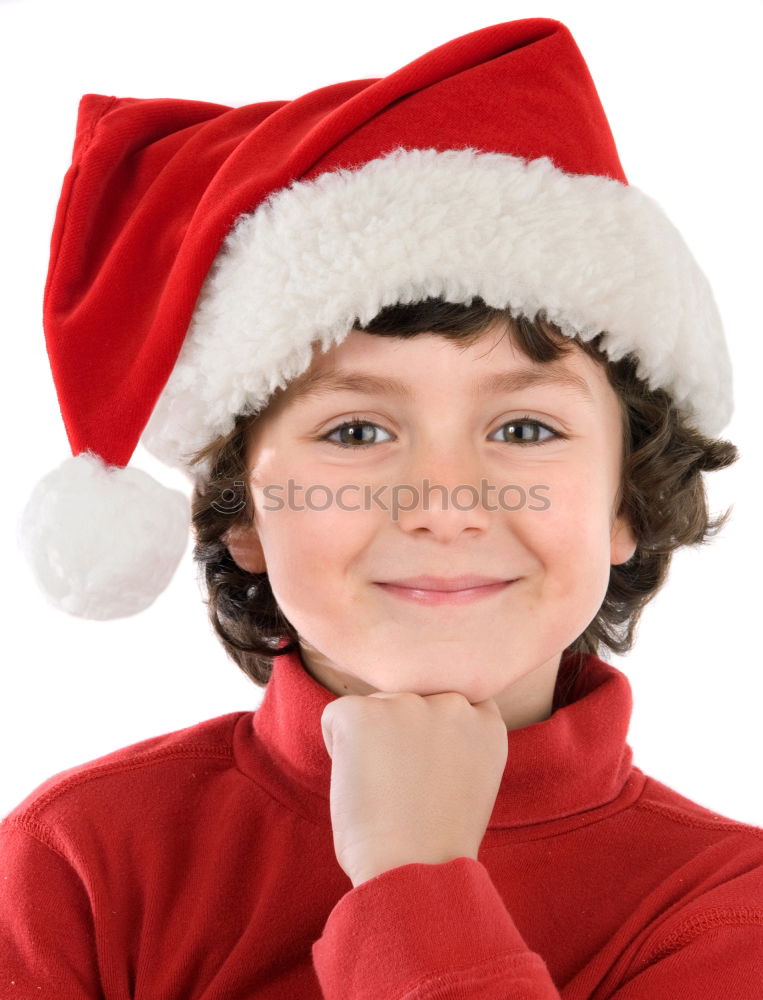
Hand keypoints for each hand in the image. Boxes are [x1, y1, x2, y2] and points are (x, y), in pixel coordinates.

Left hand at [320, 688, 508, 887]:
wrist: (414, 873)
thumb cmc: (436, 845)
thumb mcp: (470, 782)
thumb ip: (455, 743)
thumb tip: (416, 726)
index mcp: (485, 724)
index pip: (454, 702)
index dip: (433, 733)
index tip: (428, 768)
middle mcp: (452, 704)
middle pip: (411, 702)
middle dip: (400, 735)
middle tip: (402, 788)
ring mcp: (409, 704)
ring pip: (375, 707)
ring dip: (371, 739)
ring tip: (382, 790)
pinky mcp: (364, 714)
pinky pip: (336, 715)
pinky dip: (335, 745)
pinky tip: (355, 781)